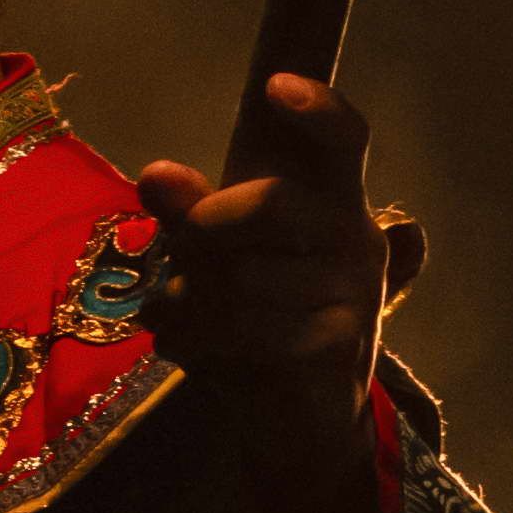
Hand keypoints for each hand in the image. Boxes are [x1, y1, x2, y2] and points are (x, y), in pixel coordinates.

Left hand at [134, 72, 395, 512]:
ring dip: (186, 301)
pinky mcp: (338, 346)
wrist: (297, 425)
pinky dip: (196, 341)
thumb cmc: (256, 321)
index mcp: (334, 201)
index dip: (318, 108)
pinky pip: (243, 329)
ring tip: (186, 320)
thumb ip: (190, 212)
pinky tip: (195, 352)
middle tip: (180, 254)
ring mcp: (355, 294)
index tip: (276, 87)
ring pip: (239, 277)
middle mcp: (356, 238)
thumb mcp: (217, 259)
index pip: (345, 139)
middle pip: (267, 202)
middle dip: (202, 226)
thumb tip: (156, 171)